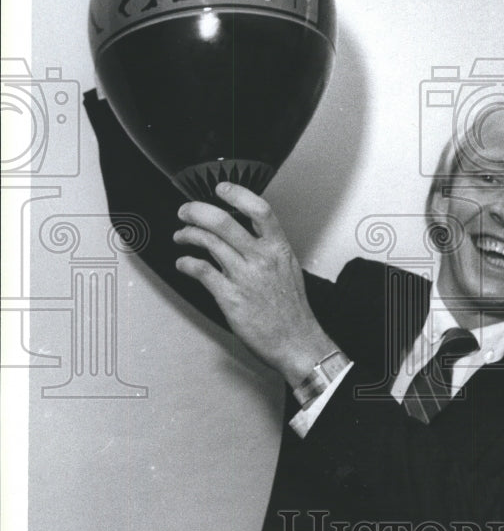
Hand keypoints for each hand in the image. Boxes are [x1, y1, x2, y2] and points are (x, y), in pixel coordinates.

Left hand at [173, 182, 336, 386]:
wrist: (296, 342)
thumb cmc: (292, 310)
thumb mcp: (288, 269)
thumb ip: (269, 249)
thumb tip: (247, 234)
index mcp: (279, 248)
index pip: (259, 210)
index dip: (237, 194)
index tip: (222, 188)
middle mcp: (261, 258)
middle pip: (223, 221)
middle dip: (196, 211)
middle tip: (186, 211)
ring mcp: (245, 277)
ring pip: (208, 242)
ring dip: (187, 235)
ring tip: (181, 236)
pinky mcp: (230, 297)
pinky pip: (201, 271)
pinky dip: (186, 263)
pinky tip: (183, 263)